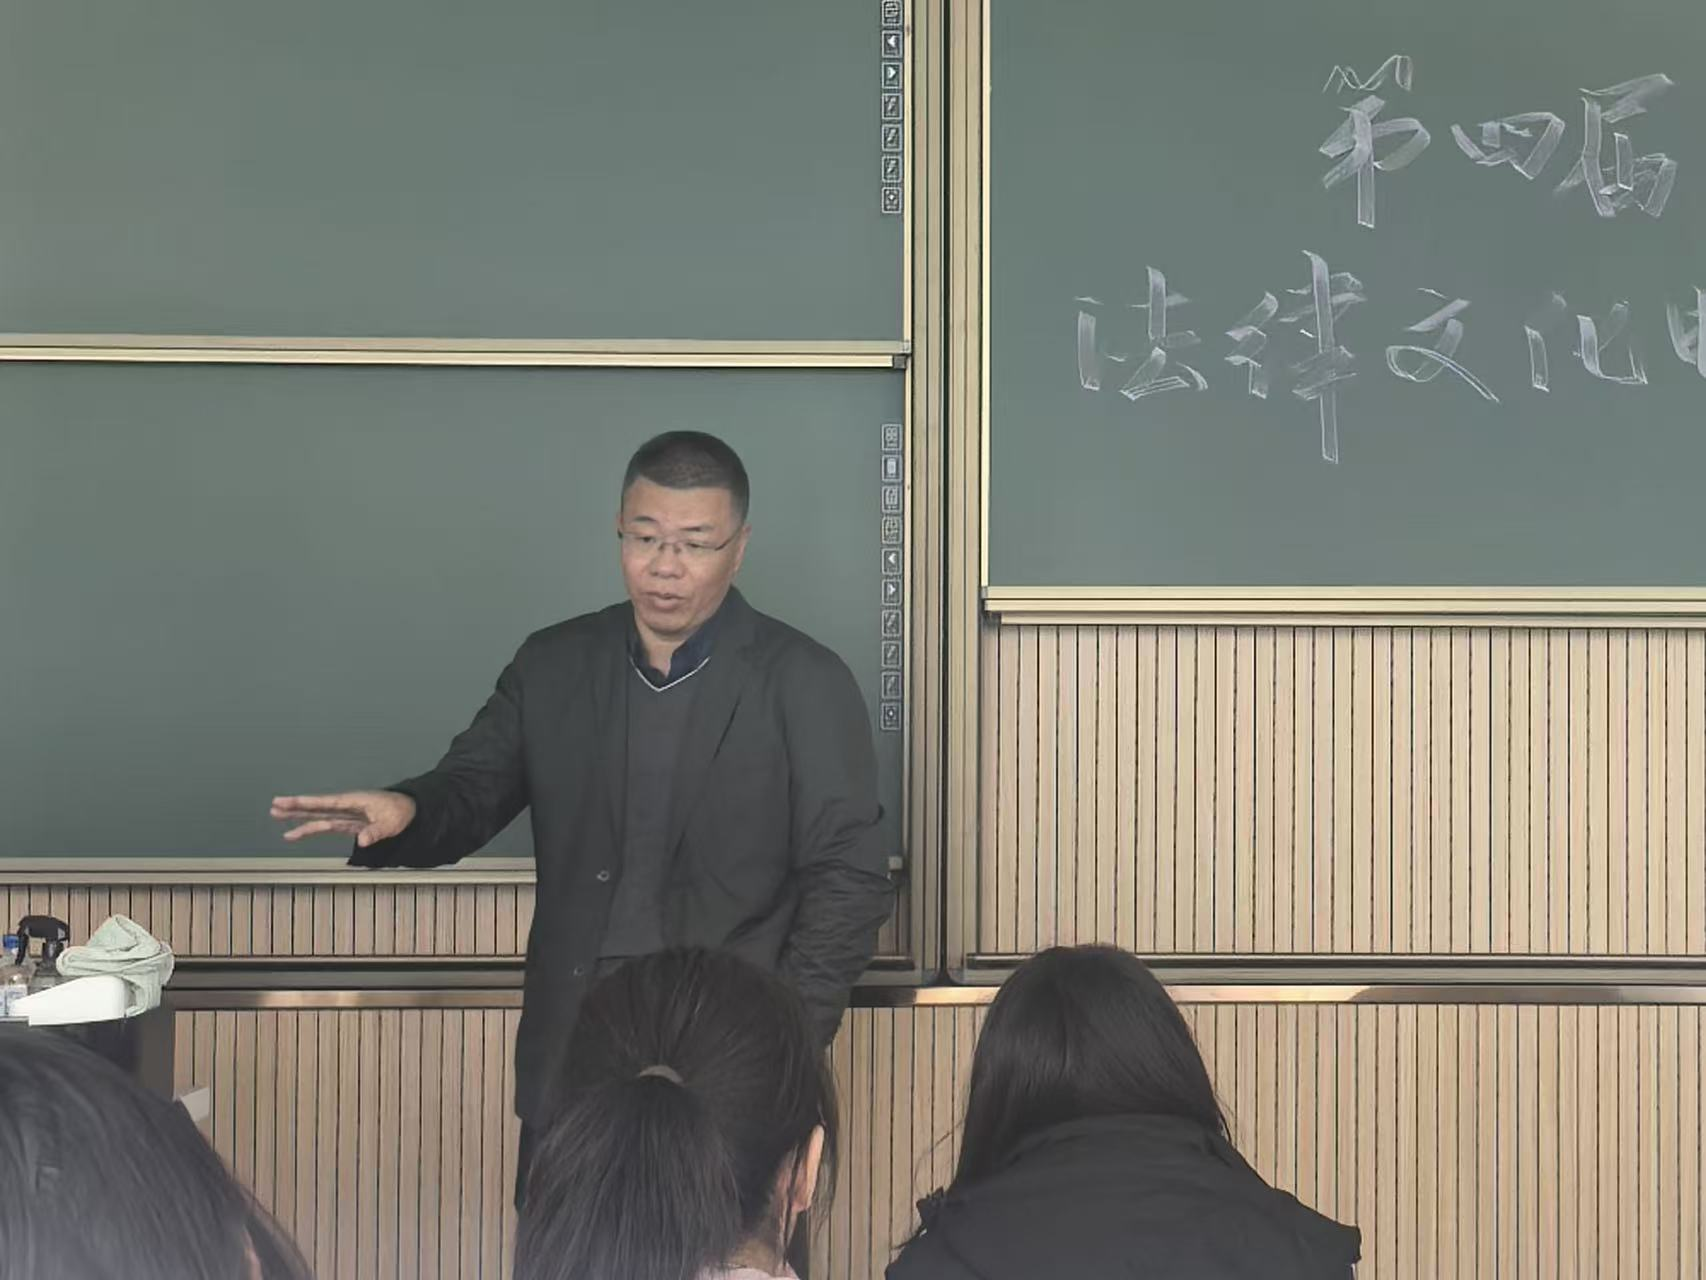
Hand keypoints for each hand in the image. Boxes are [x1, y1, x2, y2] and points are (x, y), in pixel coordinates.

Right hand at [269, 790, 416, 847]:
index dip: (305, 802)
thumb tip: (362, 840)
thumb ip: (376, 832)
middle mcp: (346, 806)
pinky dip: (310, 828)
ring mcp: (346, 814)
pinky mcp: (348, 823)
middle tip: (274, 805)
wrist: (411, 810)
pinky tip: (296, 833)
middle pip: (316, 807)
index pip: (325, 803)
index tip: (287, 801)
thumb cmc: (401, 812)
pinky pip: (325, 825)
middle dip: (295, 806)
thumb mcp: (391, 823)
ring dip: (298, 817)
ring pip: (317, 816)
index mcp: (354, 801)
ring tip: (276, 815)